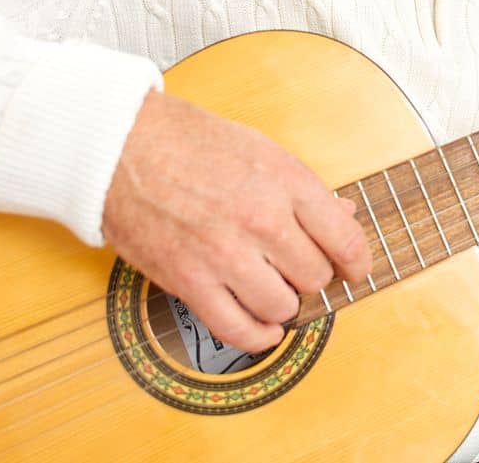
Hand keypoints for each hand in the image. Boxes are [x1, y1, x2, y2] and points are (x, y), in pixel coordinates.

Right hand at [101, 90, 371, 352]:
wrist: (121, 147)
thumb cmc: (190, 142)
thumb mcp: (261, 149)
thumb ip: (304, 189)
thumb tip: (344, 216)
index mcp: (285, 182)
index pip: (345, 239)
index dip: (357, 262)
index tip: (355, 270)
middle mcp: (261, 220)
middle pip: (315, 276)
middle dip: (314, 277)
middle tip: (301, 269)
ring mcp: (225, 254)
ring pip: (282, 306)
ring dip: (284, 304)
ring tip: (276, 289)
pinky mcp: (189, 281)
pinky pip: (237, 329)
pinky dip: (258, 336)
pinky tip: (264, 327)